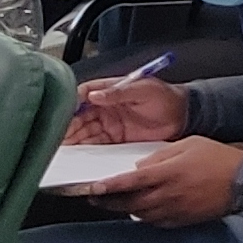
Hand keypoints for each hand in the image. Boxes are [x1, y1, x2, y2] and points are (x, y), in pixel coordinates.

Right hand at [68, 77, 189, 145]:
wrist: (183, 116)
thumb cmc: (166, 97)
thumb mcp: (144, 89)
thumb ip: (119, 92)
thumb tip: (96, 95)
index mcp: (111, 90)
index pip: (84, 94)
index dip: (72, 102)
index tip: (65, 112)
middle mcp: (106, 107)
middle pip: (79, 115)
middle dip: (68, 124)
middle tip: (59, 133)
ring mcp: (109, 124)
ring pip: (83, 130)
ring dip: (72, 138)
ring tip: (63, 145)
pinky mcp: (114, 139)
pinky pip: (95, 144)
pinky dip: (84, 148)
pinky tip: (76, 153)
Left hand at [75, 138, 242, 226]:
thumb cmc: (218, 158)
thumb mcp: (188, 144)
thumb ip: (160, 155)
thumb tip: (139, 167)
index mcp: (167, 173)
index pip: (130, 182)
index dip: (109, 187)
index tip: (92, 189)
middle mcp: (167, 195)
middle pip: (129, 203)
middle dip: (109, 202)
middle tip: (95, 199)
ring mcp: (174, 210)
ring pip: (139, 214)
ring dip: (125, 209)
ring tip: (116, 203)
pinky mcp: (181, 220)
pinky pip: (155, 221)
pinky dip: (144, 216)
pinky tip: (142, 209)